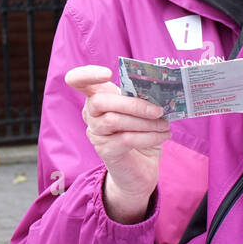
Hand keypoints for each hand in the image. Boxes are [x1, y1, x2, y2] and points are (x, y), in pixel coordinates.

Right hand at [65, 64, 170, 223]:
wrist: (140, 169)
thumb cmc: (141, 133)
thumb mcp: (142, 111)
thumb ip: (143, 97)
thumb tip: (158, 90)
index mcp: (98, 97)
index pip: (78, 81)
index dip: (87, 74)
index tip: (109, 74)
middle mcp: (91, 114)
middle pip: (100, 101)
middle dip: (132, 104)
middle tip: (158, 110)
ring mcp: (96, 133)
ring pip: (114, 121)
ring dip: (145, 122)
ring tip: (164, 125)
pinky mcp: (105, 151)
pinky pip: (126, 139)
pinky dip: (150, 136)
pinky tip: (163, 136)